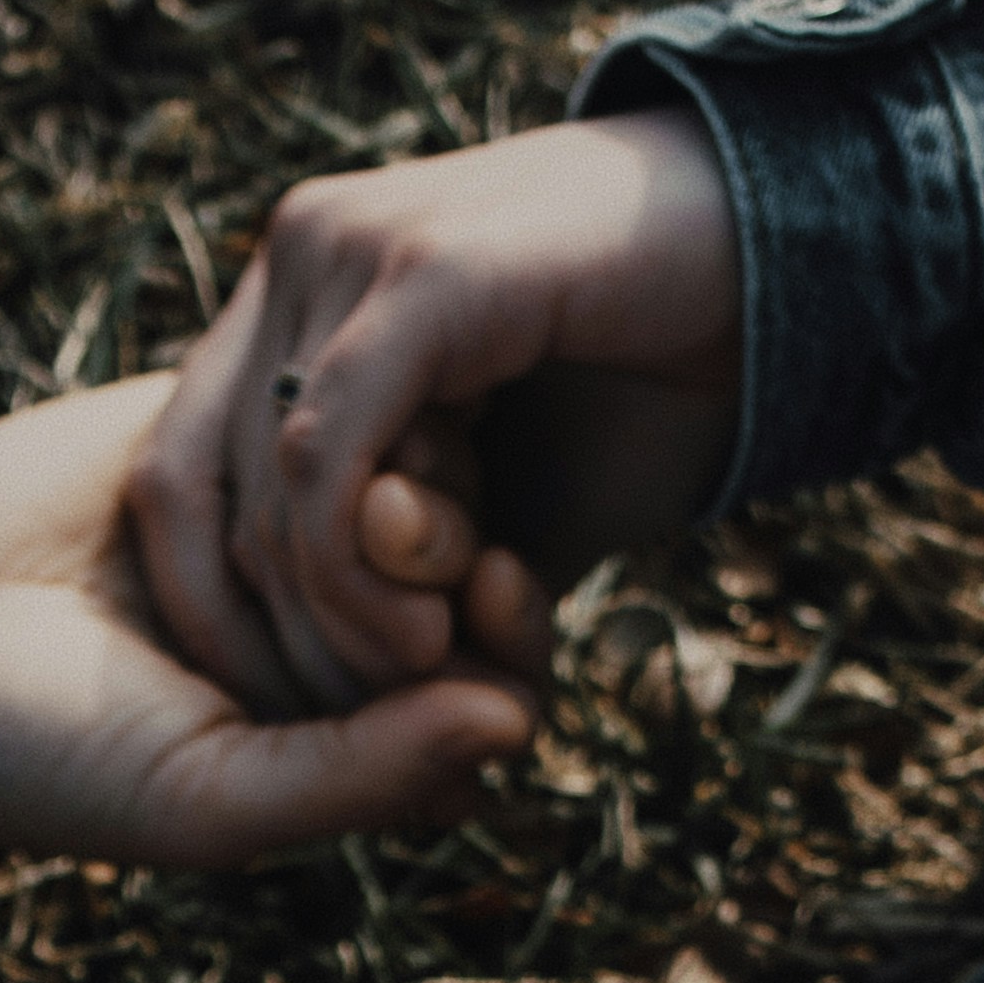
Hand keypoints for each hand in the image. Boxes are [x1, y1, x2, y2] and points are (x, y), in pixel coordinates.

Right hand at [0, 373, 533, 872]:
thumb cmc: (54, 754)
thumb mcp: (212, 796)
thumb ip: (365, 774)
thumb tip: (517, 723)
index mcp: (346, 744)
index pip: (489, 696)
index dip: (513, 644)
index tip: (492, 589)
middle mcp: (329, 643)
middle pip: (466, 587)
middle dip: (465, 555)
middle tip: (445, 532)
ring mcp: (284, 537)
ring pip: (410, 489)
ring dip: (414, 478)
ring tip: (381, 482)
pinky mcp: (229, 439)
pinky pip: (323, 417)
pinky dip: (341, 418)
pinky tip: (332, 416)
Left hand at [132, 111, 749, 717]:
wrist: (803, 262)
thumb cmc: (662, 383)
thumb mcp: (512, 511)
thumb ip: (417, 580)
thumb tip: (357, 716)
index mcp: (302, 295)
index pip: (180, 474)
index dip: (217, 620)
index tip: (297, 725)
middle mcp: (301, 255)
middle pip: (197, 487)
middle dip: (270, 645)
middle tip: (364, 735)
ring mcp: (349, 247)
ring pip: (262, 484)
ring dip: (330, 624)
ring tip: (418, 686)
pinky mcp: (424, 271)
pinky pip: (329, 455)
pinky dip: (360, 572)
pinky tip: (428, 636)